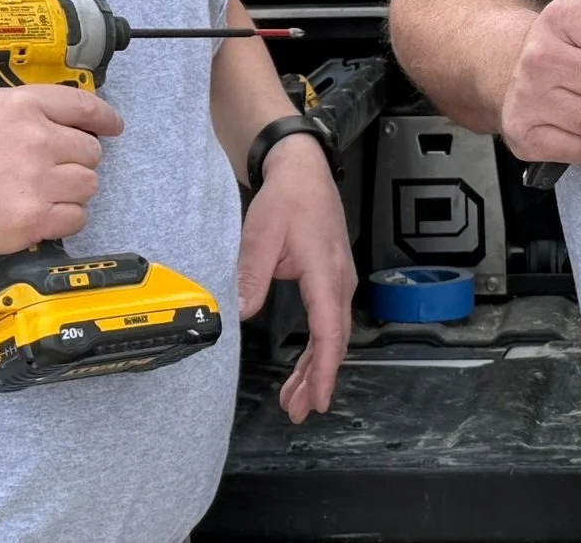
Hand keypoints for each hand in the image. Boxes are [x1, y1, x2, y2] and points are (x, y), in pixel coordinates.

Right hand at [0, 86, 123, 259]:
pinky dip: (66, 217)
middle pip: (90, 150)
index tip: (113, 126)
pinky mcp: (34, 219)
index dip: (105, 118)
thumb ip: (18, 108)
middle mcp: (38, 140)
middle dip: (79, 159)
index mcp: (23, 105)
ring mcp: (38, 181)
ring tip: (46, 192)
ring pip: (88, 184)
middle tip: (57, 168)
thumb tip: (49, 117)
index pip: (85, 106)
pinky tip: (44, 214)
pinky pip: (76, 218)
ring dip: (73, 189)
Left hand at [236, 133, 355, 422]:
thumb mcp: (261, 234)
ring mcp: (338, 280)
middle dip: (316, 379)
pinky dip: (317, 348)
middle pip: (333, 341)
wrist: (302, 169)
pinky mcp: (331, 279)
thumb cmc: (287, 198)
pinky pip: (328, 321)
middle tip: (298, 410)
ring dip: (315, 368)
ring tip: (296, 400)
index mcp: (325, 272)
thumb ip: (252, 275)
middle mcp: (339, 280)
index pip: (328, 331)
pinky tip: (304, 367)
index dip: (322, 369)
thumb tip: (240, 313)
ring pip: (331, 334)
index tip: (317, 398)